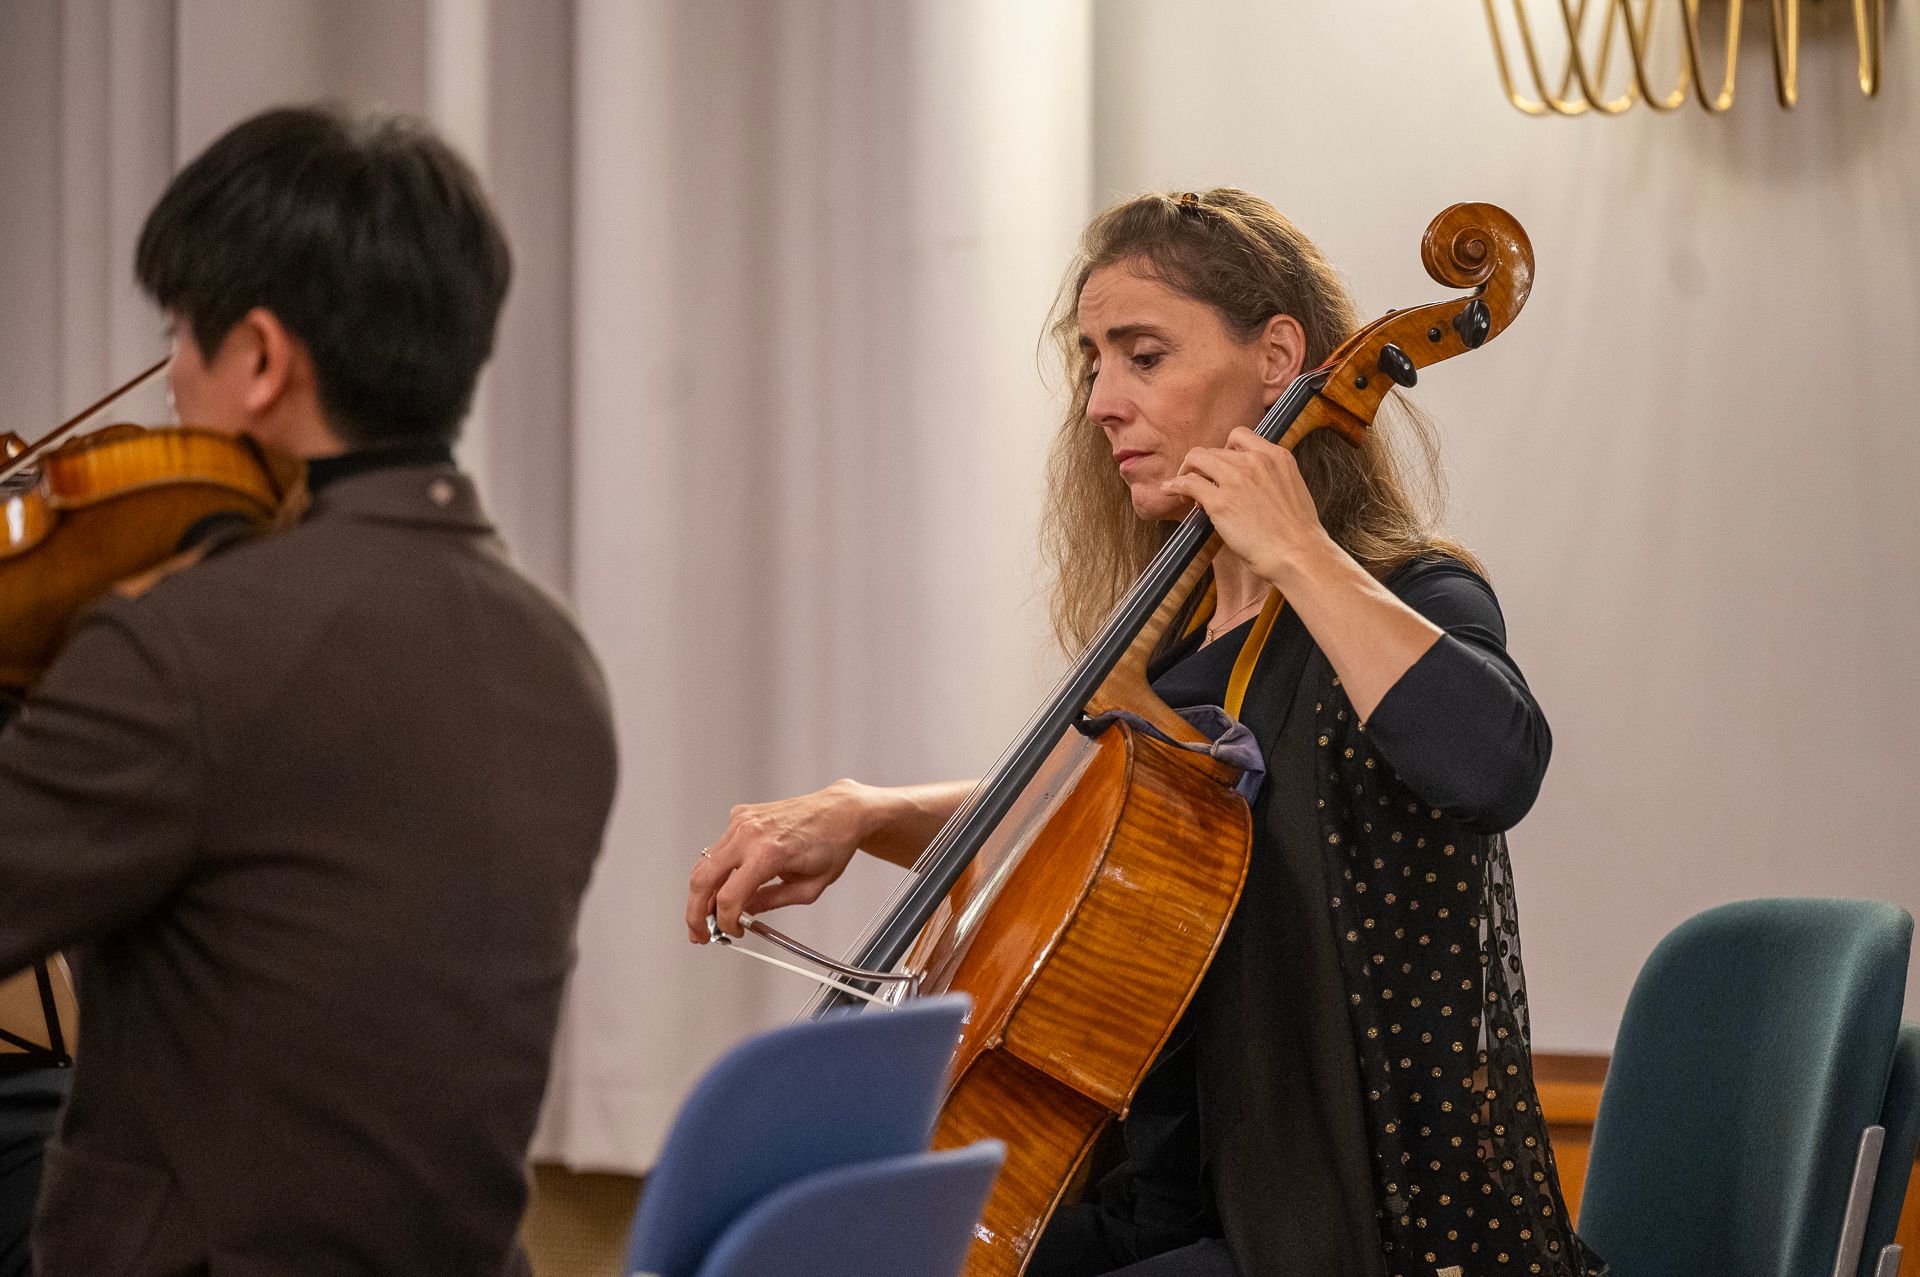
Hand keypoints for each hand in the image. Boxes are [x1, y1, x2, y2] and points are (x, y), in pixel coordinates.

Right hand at [685, 781, 872, 941]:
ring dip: (702, 892)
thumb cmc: (832, 844)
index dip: (725, 922)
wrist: (840, 812)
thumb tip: (744, 914)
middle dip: (695, 912)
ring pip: (705, 863)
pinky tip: (728, 881)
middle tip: (699, 932)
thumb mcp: (808, 888)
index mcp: (768, 854)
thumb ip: (770, 903)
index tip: (731, 931)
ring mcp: (742, 821)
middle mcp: (750, 834)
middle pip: (703, 879)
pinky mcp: (740, 815)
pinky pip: (718, 847)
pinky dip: (717, 868)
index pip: (729, 897)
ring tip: (708, 913)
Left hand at [1162, 427, 1335, 590]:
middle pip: (1214, 451)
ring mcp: (1236, 480)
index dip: (1224, 449)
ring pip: (1197, 460)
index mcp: (1276, 456)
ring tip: (1187, 493)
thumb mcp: (1292, 488)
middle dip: (1204, 468)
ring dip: (1187, 472)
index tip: (1220, 467)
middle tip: (1201, 488)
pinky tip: (1169, 490)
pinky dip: (1175, 485)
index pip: (1239, 435)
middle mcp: (1255, 461)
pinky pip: (1188, 483)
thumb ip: (1272, 477)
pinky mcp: (1220, 502)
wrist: (1298, 554)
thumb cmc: (1297, 532)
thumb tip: (1252, 482)